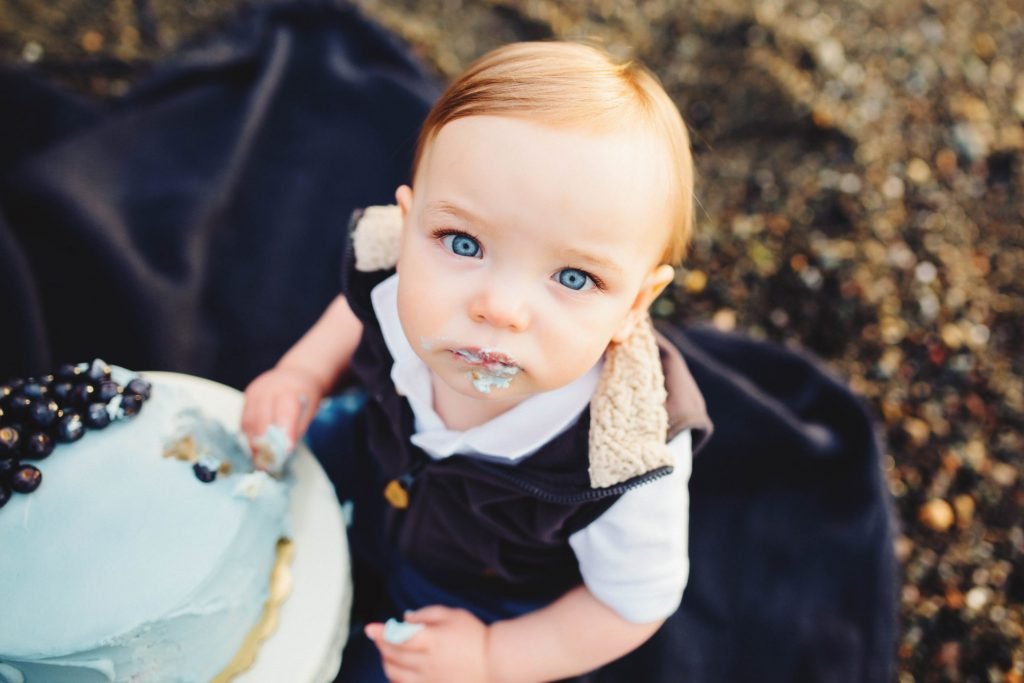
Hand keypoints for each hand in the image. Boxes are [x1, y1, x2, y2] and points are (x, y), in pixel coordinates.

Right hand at [240, 365, 323, 454]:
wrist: (298, 373)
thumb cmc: (306, 396)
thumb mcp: (310, 410)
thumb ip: (298, 429)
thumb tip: (284, 452)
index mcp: (290, 390)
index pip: (285, 414)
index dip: (283, 435)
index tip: (283, 455)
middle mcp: (270, 388)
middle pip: (262, 420)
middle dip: (264, 445)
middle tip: (267, 465)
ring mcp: (256, 390)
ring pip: (249, 421)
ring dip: (253, 443)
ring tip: (260, 460)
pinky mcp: (248, 394)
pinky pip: (244, 418)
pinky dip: (249, 435)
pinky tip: (255, 446)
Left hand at [366, 606, 491, 682]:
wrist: (494, 662)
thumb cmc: (474, 634)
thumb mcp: (452, 615)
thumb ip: (426, 614)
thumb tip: (405, 618)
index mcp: (432, 640)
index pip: (398, 637)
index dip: (381, 632)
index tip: (370, 628)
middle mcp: (427, 662)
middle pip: (393, 656)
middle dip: (382, 644)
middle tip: (379, 637)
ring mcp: (429, 680)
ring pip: (395, 674)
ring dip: (386, 662)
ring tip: (389, 653)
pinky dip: (396, 679)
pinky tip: (399, 670)